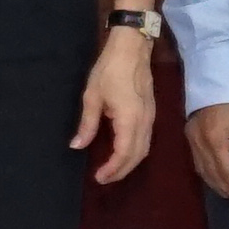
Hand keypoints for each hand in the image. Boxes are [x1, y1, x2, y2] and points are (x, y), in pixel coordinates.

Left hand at [75, 31, 153, 181]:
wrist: (131, 49)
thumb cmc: (109, 70)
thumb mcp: (92, 97)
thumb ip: (87, 124)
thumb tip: (77, 146)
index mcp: (130, 120)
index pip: (124, 154)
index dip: (112, 169)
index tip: (98, 177)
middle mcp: (145, 122)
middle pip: (137, 155)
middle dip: (121, 171)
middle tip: (104, 179)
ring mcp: (151, 118)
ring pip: (144, 149)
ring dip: (130, 163)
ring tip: (112, 170)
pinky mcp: (151, 113)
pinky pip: (146, 140)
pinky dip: (135, 152)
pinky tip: (123, 153)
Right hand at [187, 100, 228, 202]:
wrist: (212, 79)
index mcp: (215, 138)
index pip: (225, 168)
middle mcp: (200, 142)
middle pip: (211, 171)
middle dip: (224, 187)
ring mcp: (191, 139)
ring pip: (201, 168)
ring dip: (213, 182)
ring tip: (226, 193)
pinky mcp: (188, 135)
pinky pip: (196, 161)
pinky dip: (205, 173)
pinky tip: (213, 178)